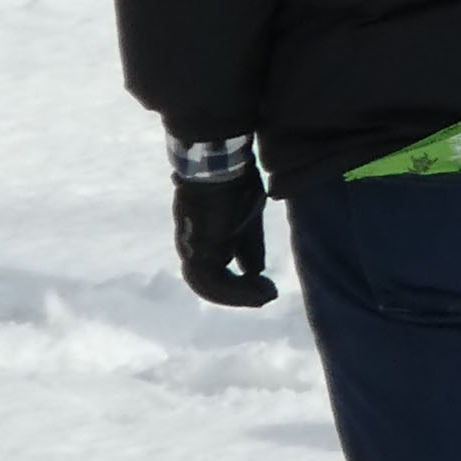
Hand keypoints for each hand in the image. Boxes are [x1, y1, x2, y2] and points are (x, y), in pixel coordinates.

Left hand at [172, 159, 274, 307]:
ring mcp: (191, 249)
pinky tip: (259, 288)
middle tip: (268, 295)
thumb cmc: (234, 184)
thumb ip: (249, 247)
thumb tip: (256, 271)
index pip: (213, 273)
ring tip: (267, 294)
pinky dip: (236, 290)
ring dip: (240, 295)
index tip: (267, 288)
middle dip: (239, 295)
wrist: (220, 165)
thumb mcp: (249, 220)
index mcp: (202, 240)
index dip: (237, 286)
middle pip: (209, 284)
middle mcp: (192, 247)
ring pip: (210, 286)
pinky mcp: (197, 251)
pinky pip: (213, 282)